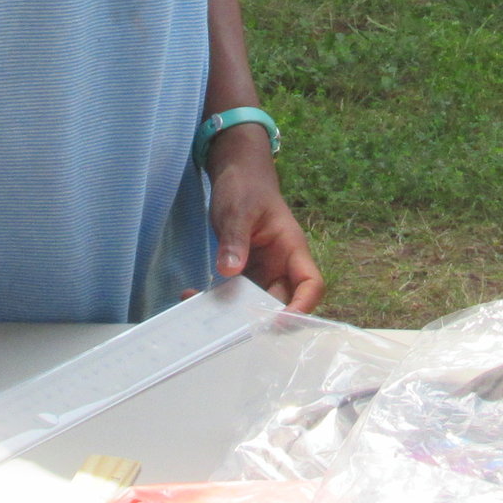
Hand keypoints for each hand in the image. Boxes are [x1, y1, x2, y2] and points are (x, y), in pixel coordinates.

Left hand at [206, 128, 324, 312]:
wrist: (236, 172)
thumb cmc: (246, 185)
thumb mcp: (238, 209)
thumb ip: (235, 239)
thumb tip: (230, 271)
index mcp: (291, 248)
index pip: (310, 284)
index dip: (301, 308)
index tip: (276, 322)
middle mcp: (281, 265)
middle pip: (283, 302)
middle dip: (261, 320)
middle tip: (230, 330)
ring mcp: (262, 271)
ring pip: (257, 304)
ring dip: (234, 315)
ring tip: (204, 317)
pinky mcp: (244, 272)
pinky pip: (236, 295)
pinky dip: (218, 301)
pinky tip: (192, 295)